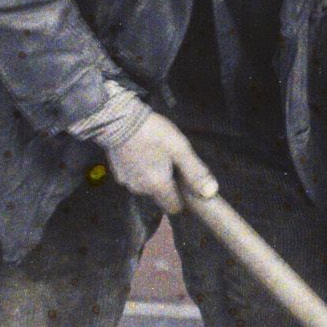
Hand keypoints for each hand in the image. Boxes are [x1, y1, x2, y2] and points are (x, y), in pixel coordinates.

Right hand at [103, 112, 217, 213]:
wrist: (118, 119)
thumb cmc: (153, 133)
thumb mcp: (180, 149)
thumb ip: (195, 172)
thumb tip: (210, 193)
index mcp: (157, 186)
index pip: (173, 208)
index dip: (182, 199)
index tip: (186, 185)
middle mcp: (140, 189)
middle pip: (160, 196)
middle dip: (168, 184)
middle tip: (171, 161)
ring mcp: (126, 181)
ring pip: (146, 186)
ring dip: (153, 176)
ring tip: (155, 153)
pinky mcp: (117, 172)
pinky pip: (134, 177)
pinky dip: (139, 169)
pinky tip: (142, 152)